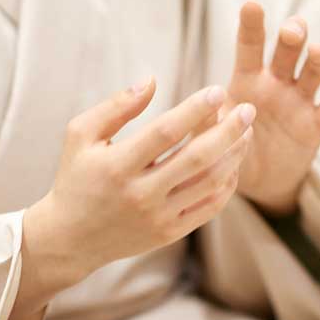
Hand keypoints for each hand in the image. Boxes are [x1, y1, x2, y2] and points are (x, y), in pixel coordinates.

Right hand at [7, 79, 254, 319]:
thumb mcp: (80, 135)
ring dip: (234, 155)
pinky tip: (233, 164)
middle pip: (197, 158)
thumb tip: (152, 80)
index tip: (218, 90)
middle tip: (248, 109)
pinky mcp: (169, 234)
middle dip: (229, 130)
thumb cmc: (75, 178)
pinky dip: (227, 185)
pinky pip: (209, 208)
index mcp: (118, 165)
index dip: (195, 109)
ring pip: (209, 183)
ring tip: (246, 133)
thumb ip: (116, 106)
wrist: (71, 239)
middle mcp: (141, 193)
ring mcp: (158, 217)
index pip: (166, 132)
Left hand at [226, 1, 319, 215]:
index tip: (252, 6)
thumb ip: (208, 122)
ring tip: (317, 53)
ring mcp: (299, 101)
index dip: (252, 25)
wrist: (257, 181)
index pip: (250, 46)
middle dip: (293, 35)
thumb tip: (202, 108)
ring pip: (314, 71)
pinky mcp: (315, 126)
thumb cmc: (231, 148)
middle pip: (288, 50)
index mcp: (247, 79)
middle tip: (291, 32)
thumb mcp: (214, 136)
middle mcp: (276, 83)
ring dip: (318, 60)